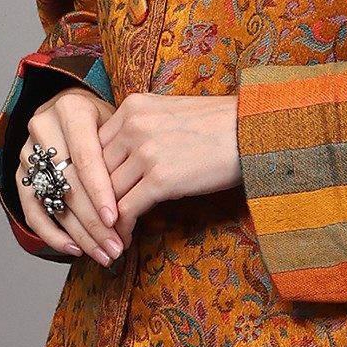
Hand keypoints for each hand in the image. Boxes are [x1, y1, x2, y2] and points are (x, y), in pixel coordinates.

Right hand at [18, 88, 121, 261]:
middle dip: (93, 221)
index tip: (116, 220)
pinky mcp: (20, 174)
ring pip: (52, 201)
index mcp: (71, 109)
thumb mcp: (120, 125)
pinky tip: (75, 249)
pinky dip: (52, 234)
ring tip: (104, 254)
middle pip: (68, 184)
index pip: (85, 159)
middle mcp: (43, 128)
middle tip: (116, 247)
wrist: (76, 111)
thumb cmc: (107, 121)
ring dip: (79, 234)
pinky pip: (31, 211)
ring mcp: (28, 152)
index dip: (100, 192)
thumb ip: (124, 154)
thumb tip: (141, 201)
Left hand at [97, 93, 240, 239]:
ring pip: (108, 194)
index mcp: (133, 107)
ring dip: (106, 221)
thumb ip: (142, 129)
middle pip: (97, 172)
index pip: (96, 146)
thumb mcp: (170, 113)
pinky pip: (127, 210)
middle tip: (95, 223)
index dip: (93, 177)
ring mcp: (145, 151)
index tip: (95, 197)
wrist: (253, 130)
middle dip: (96, 201)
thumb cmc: (219, 125)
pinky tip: (125, 240)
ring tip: (109, 237)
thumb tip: (124, 162)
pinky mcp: (160, 178)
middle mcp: (133, 125)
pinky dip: (122, 229)